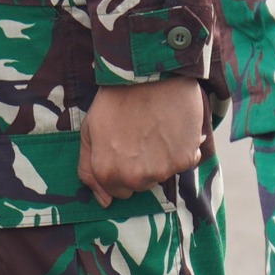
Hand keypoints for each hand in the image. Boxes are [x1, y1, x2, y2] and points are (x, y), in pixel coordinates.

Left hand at [78, 76, 207, 206]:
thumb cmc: (116, 98)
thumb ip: (89, 169)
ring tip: (155, 129)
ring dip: (160, 159)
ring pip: (161, 175)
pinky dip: (181, 149)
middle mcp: (134, 177)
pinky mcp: (184, 159)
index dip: (119, 170)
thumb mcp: (89, 129)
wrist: (149, 73)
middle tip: (139, 136)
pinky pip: (185, 162)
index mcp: (107, 172)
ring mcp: (161, 170)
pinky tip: (173, 128)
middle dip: (139, 167)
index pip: (117, 192)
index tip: (124, 149)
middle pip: (140, 185)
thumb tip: (103, 201)